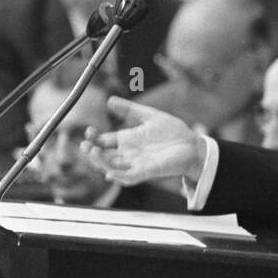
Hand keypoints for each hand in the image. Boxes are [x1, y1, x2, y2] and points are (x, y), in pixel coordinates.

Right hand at [81, 95, 207, 186]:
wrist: (192, 144)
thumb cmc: (173, 131)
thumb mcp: (149, 116)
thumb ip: (129, 109)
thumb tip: (109, 100)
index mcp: (127, 140)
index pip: (103, 142)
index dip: (94, 138)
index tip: (89, 130)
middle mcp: (129, 154)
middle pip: (103, 156)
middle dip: (91, 152)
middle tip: (84, 144)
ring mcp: (137, 164)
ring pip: (112, 168)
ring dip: (100, 162)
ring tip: (92, 152)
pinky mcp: (147, 171)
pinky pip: (129, 177)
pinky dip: (118, 176)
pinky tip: (109, 173)